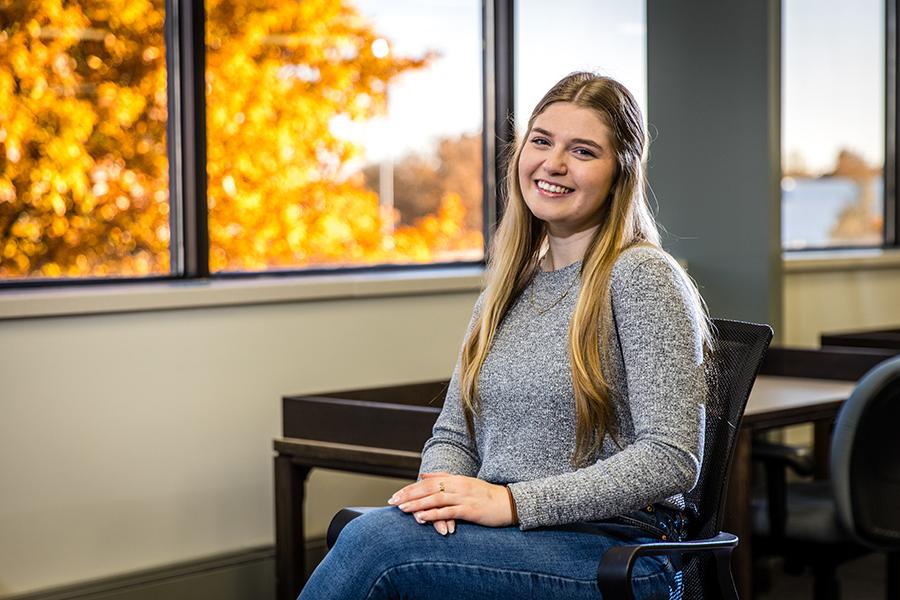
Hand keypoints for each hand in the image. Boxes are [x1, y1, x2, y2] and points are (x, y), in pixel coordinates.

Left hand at [388, 472, 514, 529]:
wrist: (509, 503)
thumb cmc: (485, 495)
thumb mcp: (464, 482)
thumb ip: (443, 477)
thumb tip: (422, 476)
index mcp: (455, 479)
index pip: (427, 483)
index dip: (410, 489)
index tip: (396, 495)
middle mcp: (458, 486)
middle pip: (428, 489)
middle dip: (409, 495)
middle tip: (392, 502)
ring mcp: (463, 497)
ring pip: (435, 500)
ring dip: (417, 504)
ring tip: (402, 509)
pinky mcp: (469, 510)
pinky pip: (448, 512)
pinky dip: (434, 514)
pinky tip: (421, 518)